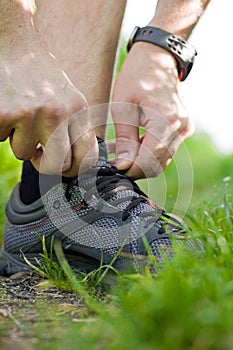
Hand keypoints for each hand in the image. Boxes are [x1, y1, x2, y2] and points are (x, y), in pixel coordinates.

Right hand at [0, 40, 97, 175]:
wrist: (13, 42)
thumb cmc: (40, 74)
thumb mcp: (67, 97)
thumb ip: (72, 126)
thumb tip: (70, 162)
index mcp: (78, 109)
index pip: (87, 155)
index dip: (75, 169)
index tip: (65, 169)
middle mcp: (59, 112)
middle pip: (57, 166)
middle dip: (45, 165)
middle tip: (38, 153)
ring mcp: (32, 113)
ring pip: (25, 153)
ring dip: (19, 140)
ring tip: (20, 115)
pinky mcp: (6, 113)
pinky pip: (3, 140)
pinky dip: (3, 129)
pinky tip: (7, 109)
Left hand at [111, 42, 193, 178]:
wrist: (157, 58)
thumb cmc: (136, 77)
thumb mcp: (123, 108)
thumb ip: (125, 140)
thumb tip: (123, 165)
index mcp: (166, 122)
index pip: (149, 161)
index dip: (130, 169)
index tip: (114, 167)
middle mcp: (180, 128)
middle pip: (157, 164)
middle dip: (135, 167)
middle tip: (114, 161)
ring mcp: (184, 128)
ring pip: (162, 159)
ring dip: (140, 160)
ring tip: (119, 151)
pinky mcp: (182, 128)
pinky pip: (166, 148)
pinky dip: (148, 151)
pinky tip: (131, 144)